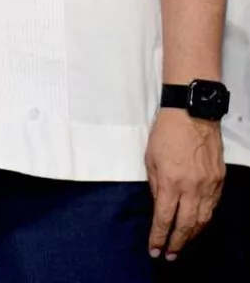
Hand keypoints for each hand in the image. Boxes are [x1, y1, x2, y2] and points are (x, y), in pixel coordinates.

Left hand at [145, 107, 224, 260]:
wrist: (192, 114)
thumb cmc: (166, 133)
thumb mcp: (150, 158)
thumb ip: (154, 184)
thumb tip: (158, 204)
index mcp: (170, 181)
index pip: (164, 218)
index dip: (159, 237)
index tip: (154, 250)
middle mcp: (192, 188)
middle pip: (186, 225)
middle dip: (177, 243)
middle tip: (170, 255)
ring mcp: (209, 185)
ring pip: (203, 220)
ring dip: (192, 235)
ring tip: (183, 243)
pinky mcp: (220, 181)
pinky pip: (213, 207)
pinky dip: (205, 219)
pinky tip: (198, 224)